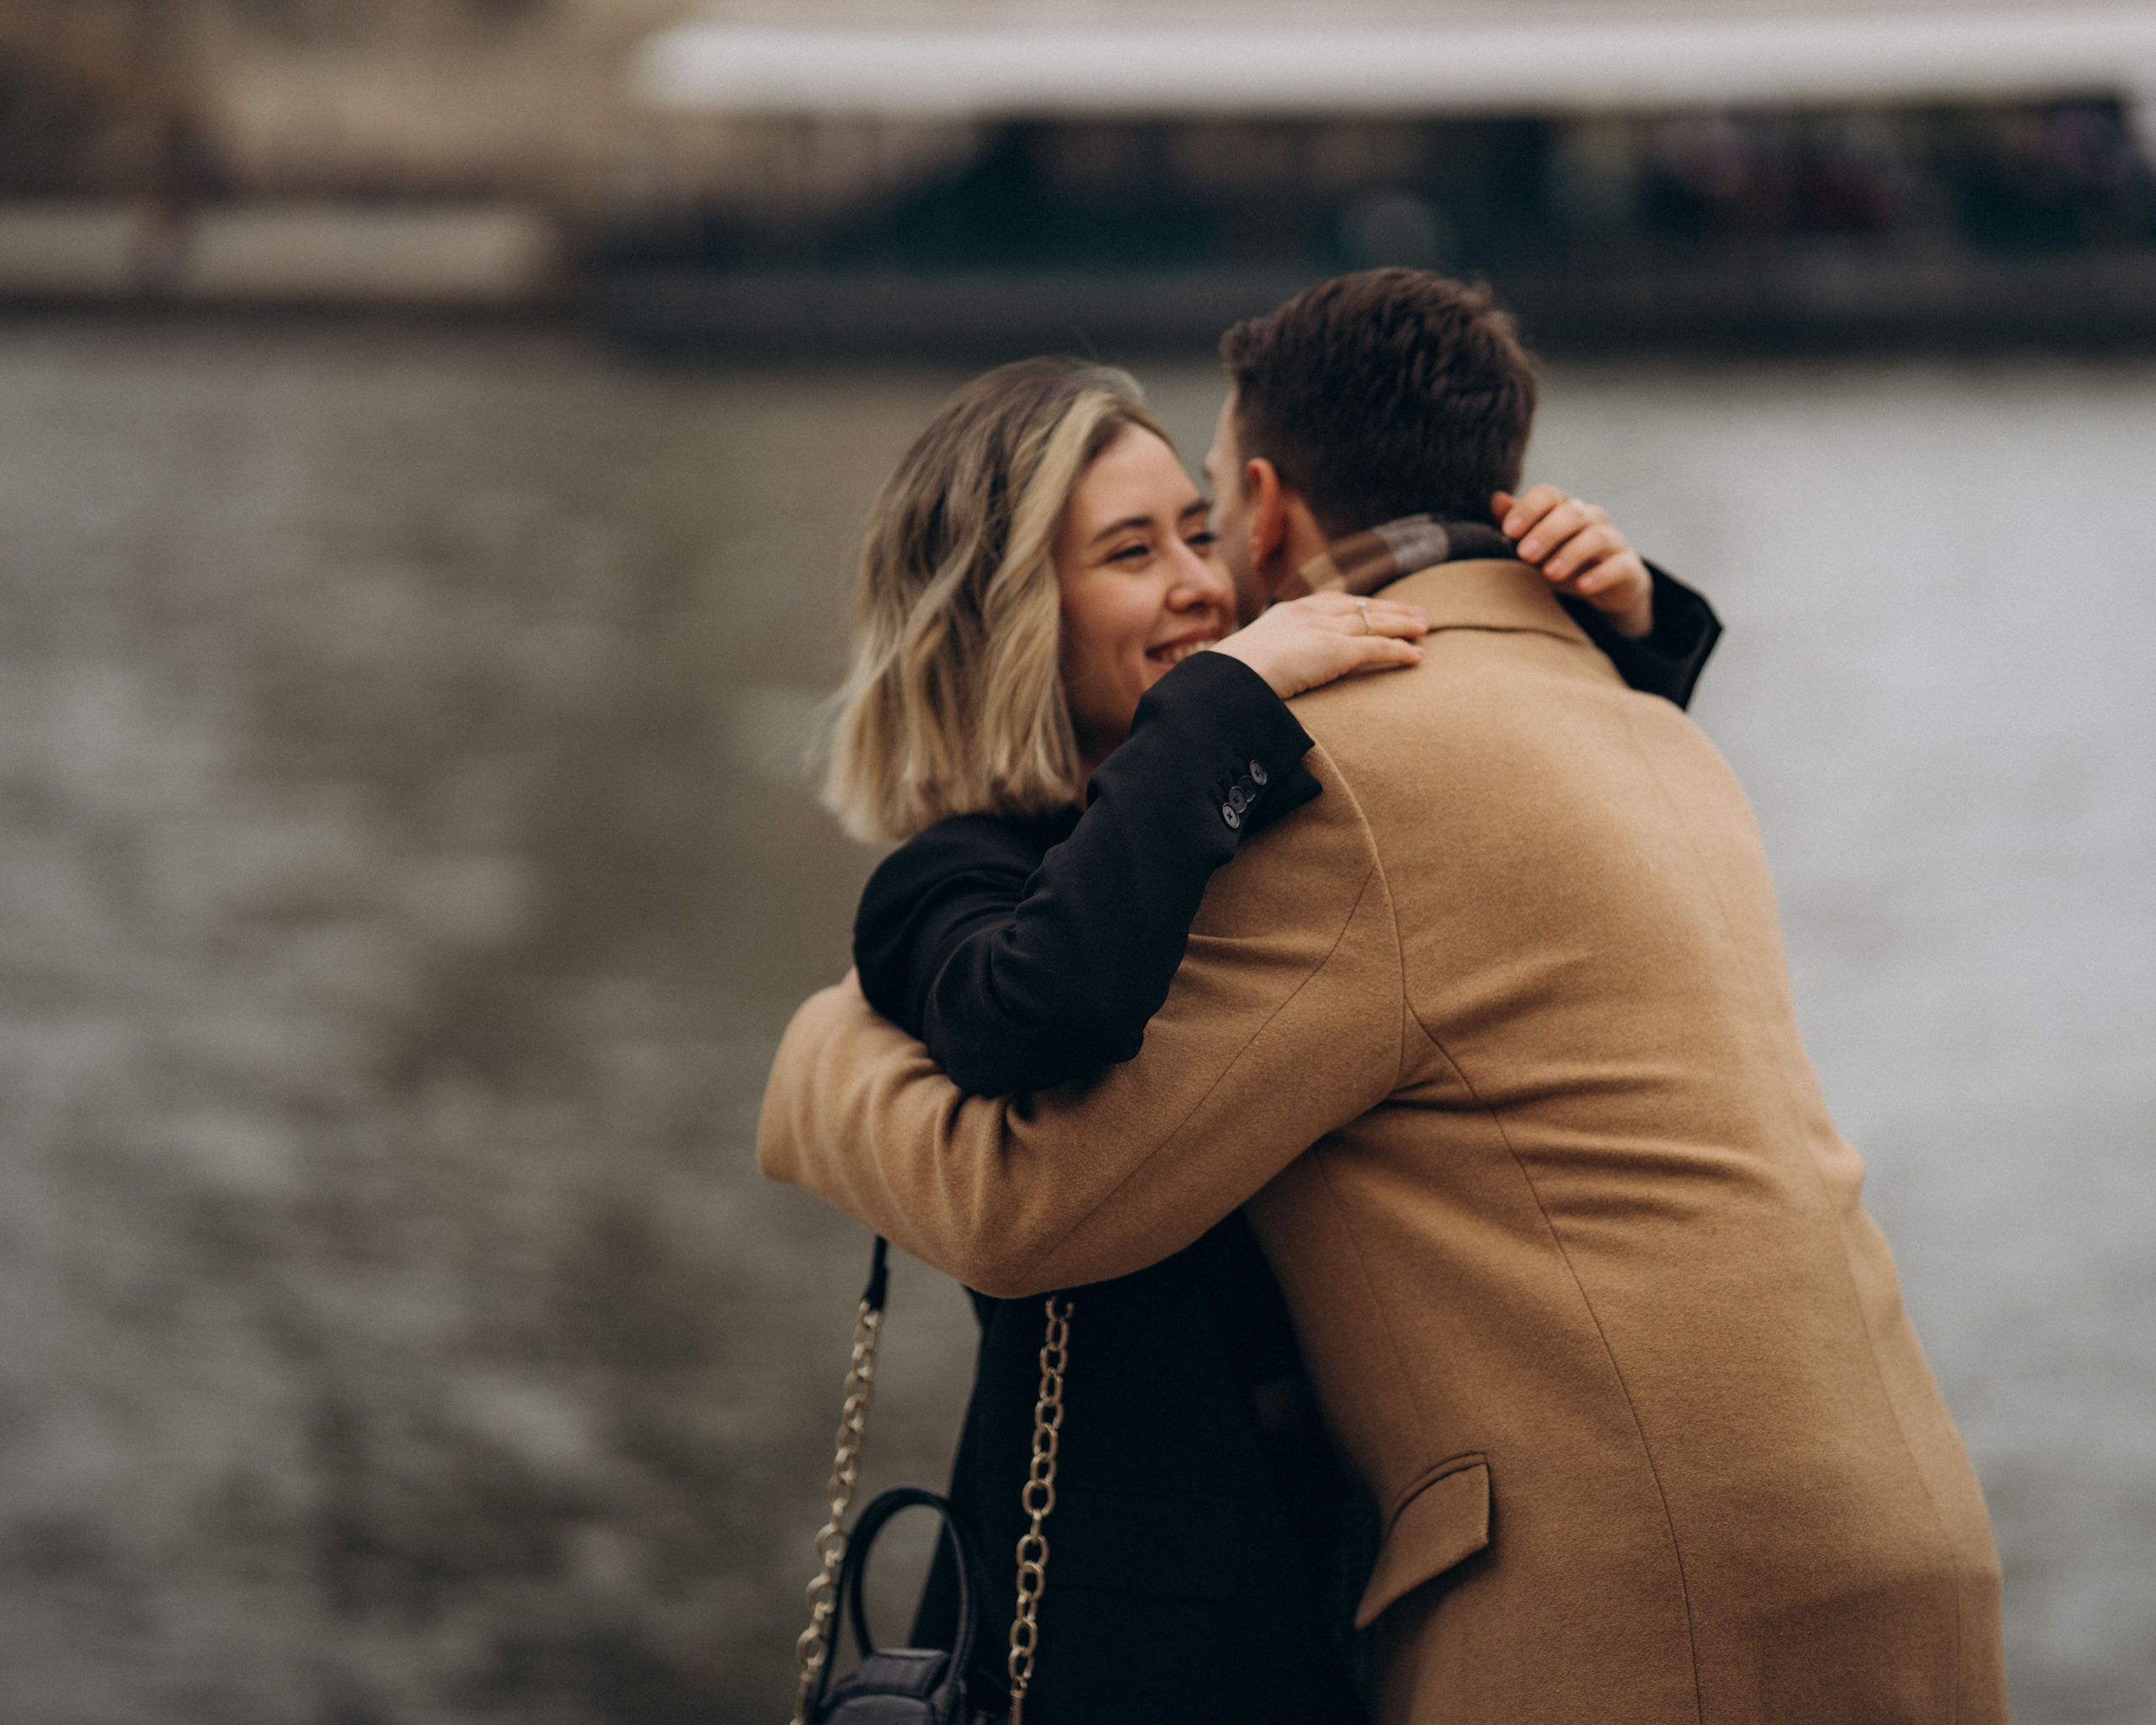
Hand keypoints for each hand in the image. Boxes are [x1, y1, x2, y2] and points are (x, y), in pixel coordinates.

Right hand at [1213, 593, 1426, 699]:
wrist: (1227, 679)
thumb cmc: (1231, 678)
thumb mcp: (1250, 661)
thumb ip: (1266, 660)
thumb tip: (1266, 675)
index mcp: (1287, 613)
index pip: (1332, 601)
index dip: (1358, 604)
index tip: (1373, 606)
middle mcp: (1309, 613)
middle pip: (1359, 605)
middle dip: (1389, 608)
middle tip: (1415, 612)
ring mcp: (1323, 629)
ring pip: (1374, 622)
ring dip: (1403, 624)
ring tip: (1425, 627)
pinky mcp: (1336, 650)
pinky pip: (1378, 648)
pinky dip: (1401, 651)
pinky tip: (1418, 656)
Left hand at [1494, 485, 1653, 638]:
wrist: (1604, 587)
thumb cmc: (1560, 560)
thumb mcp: (1534, 546)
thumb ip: (1516, 525)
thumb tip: (1496, 499)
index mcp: (1564, 508)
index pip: (1548, 494)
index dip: (1529, 508)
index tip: (1508, 530)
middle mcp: (1591, 518)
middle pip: (1572, 513)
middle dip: (1547, 532)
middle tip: (1524, 554)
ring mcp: (1613, 541)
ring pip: (1597, 537)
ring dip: (1571, 553)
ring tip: (1549, 574)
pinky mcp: (1628, 567)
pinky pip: (1620, 566)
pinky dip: (1601, 575)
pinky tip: (1583, 586)